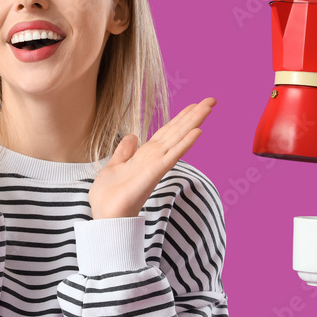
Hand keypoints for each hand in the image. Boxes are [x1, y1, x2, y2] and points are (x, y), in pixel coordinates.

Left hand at [89, 98, 214, 219]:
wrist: (105, 216)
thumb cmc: (109, 197)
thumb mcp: (114, 166)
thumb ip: (124, 152)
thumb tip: (132, 136)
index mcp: (145, 156)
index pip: (166, 133)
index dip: (179, 118)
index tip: (192, 105)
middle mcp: (154, 158)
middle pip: (177, 132)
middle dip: (193, 115)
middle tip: (211, 99)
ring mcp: (156, 165)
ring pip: (178, 139)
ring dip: (193, 122)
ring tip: (208, 106)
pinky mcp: (154, 173)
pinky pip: (172, 156)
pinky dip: (184, 144)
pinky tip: (197, 132)